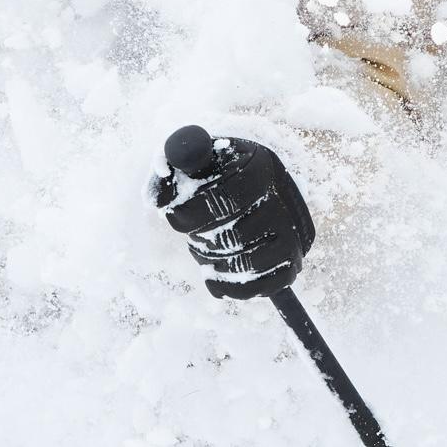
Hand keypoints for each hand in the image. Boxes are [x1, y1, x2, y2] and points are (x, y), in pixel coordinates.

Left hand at [153, 125, 315, 299]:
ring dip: (214, 264)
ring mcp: (289, 233)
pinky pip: (258, 286)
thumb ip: (175, 168)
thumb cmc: (222, 173)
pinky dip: (229, 286)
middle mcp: (280, 198)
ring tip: (206, 252)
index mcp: (257, 166)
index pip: (222, 197)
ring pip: (244, 264)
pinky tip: (216, 273)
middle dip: (202, 242)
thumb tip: (156, 198)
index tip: (174, 216)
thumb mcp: (201, 159)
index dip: (190, 213)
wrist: (260, 188)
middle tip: (194, 237)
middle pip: (231, 236)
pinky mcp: (290, 262)